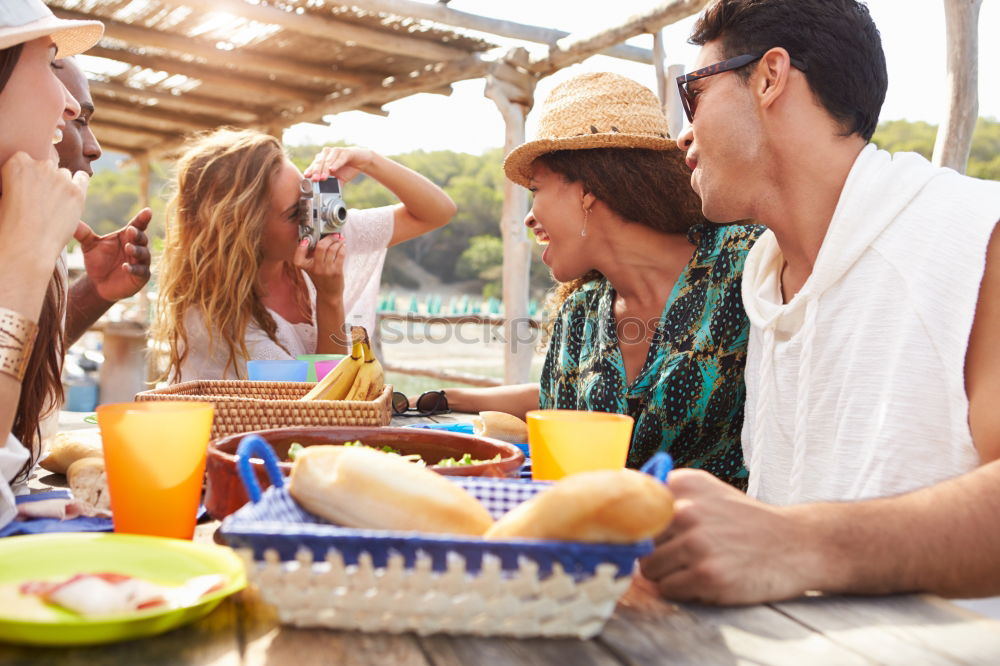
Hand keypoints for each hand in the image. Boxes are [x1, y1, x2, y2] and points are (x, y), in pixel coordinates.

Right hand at [0, 152, 88, 269]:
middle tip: (39, 201)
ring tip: (52, 206)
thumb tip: (27, 183)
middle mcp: (40, 165)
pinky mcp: (76, 191)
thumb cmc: (10, 224)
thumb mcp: (5, 195)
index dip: (29, 176)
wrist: (26, 245)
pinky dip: (79, 183)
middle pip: (46, 166)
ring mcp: (60, 177)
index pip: (27, 159)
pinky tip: (74, 194)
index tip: (27, 189)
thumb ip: (16, 180)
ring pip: (63, 174)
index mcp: (17, 162)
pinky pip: (82, 178)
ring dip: (60, 185)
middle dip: (44, 180)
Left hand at [74, 208, 151, 302]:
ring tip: (128, 248)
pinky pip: (140, 271)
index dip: (143, 218)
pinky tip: (125, 267)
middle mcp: (137, 247)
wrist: (98, 284)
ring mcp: (141, 262)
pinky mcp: (141, 276)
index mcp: (126, 237)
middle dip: (137, 234)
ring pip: (143, 254)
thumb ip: (83, 233)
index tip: (147, 211)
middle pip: (142, 238)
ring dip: (137, 250)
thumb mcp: (89, 245)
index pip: (137, 225)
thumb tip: (70, 217)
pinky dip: (134, 268)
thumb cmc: (97, 261)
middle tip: (130, 231)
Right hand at [293, 232, 344, 297]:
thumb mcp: (310, 268)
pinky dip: (342, 247)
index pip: (299, 253)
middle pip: (321, 246)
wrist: (328, 293)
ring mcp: (326, 269)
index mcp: (305, 266)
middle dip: (328, 238)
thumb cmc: (320, 278)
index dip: (302, 245)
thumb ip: (311, 255)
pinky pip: (340, 254)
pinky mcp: (336, 271)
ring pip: (332, 249)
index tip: (307, 239)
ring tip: (339, 239)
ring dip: (337, 241)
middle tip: (333, 235)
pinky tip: (342, 246)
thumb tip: (319, 238)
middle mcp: (315, 267)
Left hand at [303, 146, 374, 182]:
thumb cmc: (347, 168)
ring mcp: (336, 151)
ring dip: (325, 169)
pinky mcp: (345, 152)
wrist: (362, 161)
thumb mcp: (339, 179)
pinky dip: (336, 164)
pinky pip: (339, 158)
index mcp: (323, 159)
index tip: (307, 177)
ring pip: (328, 160)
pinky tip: (332, 169)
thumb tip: (328, 196)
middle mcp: (327, 153)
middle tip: (315, 179)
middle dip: (316, 171)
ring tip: (323, 177)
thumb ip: (332, 184)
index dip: (310, 170)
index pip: (314, 165)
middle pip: (319, 162)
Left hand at [637, 469, 816, 604]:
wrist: (795, 544)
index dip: (629, 524)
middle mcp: (687, 510)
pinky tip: (706, 579)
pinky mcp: (707, 575)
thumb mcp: (706, 491)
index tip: (633, 532)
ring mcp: (697, 543)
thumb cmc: (744, 521)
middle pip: (637, 541)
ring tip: (695, 566)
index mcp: (682, 484)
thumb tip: (616, 496)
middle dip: (652, 551)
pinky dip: (682, 590)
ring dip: (667, 574)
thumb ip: (664, 492)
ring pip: (648, 569)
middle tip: (681, 553)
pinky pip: (668, 589)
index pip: (629, 505)